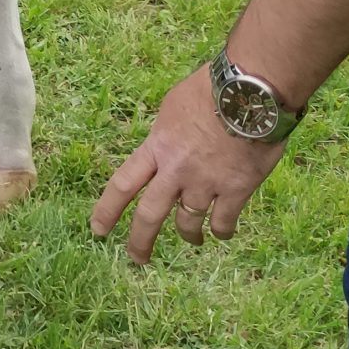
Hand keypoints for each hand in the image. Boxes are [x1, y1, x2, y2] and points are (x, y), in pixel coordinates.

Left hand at [90, 64, 288, 263]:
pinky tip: (222, 232)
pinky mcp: (236, 190)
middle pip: (150, 214)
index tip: (97, 230)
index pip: (122, 184)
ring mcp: (205, 183)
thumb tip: (164, 145)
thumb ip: (165, 134)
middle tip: (136, 259)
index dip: (107, 210)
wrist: (250, 92)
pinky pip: (223, 222)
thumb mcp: (173, 106)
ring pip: (189, 223)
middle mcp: (176, 170)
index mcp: (157, 147)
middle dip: (140, 241)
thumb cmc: (211, 89)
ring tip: (193, 240)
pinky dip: (222, 231)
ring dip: (189, 235)